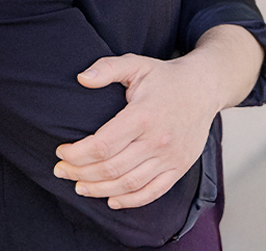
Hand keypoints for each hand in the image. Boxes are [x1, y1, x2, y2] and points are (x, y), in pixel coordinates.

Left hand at [53, 52, 219, 209]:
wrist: (204, 87)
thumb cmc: (165, 77)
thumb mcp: (136, 64)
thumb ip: (107, 68)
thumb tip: (81, 78)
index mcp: (143, 115)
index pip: (102, 145)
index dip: (77, 154)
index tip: (61, 152)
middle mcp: (157, 140)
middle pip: (111, 168)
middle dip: (80, 173)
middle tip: (61, 171)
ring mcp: (170, 157)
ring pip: (128, 184)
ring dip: (99, 189)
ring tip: (79, 186)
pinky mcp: (179, 167)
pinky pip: (152, 193)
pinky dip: (129, 200)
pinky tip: (111, 199)